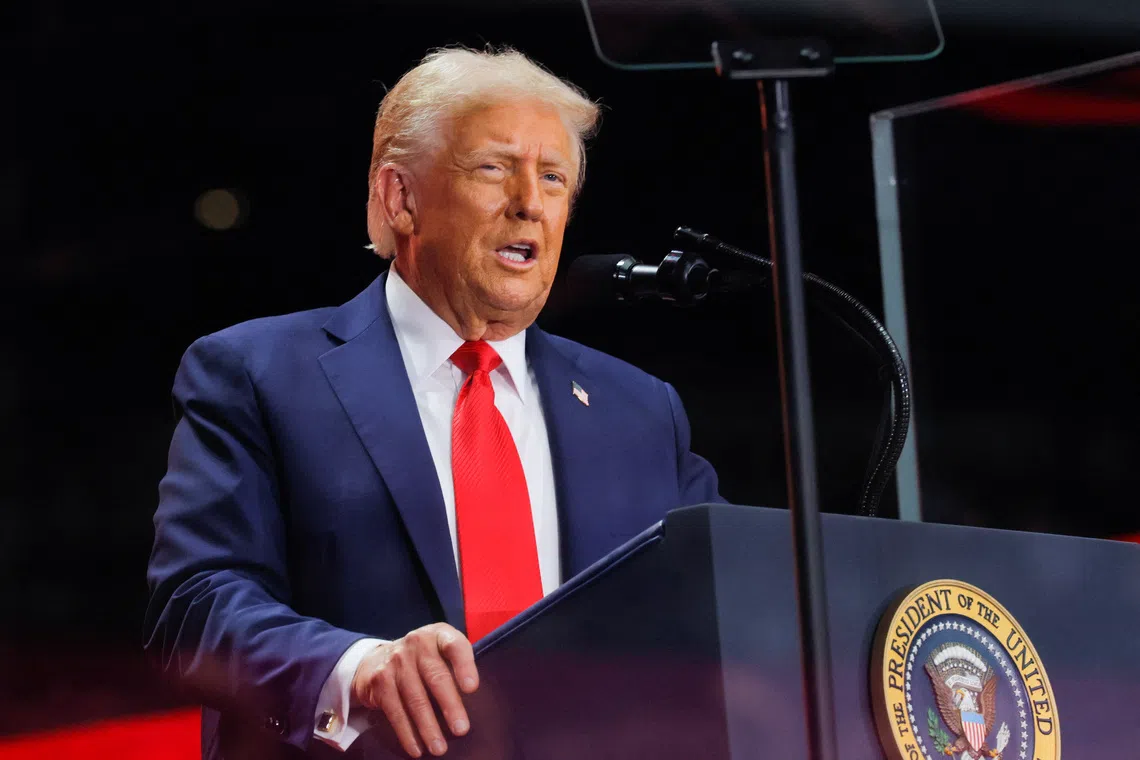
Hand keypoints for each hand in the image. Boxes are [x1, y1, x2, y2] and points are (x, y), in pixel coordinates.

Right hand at [352, 623, 478, 757]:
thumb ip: (458, 666)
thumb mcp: (441, 652)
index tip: (472, 688)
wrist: (377, 659)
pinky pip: (395, 710)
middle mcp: (416, 643)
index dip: (464, 666)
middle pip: (436, 677)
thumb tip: (480, 704)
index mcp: (438, 634)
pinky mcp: (380, 680)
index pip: (455, 646)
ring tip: (440, 748)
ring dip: (428, 727)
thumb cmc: (423, 660)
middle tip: (462, 730)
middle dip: (450, 706)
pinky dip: (406, 733)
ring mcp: (396, 661)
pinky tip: (417, 748)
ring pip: (415, 698)